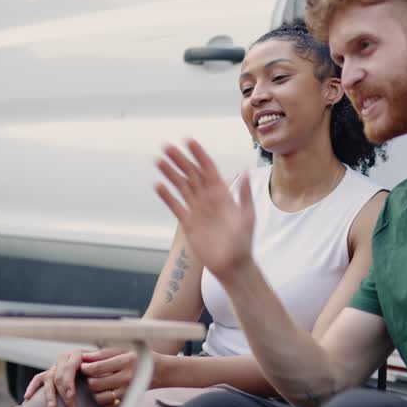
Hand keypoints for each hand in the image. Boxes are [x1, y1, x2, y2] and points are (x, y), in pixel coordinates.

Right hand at [24, 347, 124, 406]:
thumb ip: (106, 374)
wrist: (102, 369)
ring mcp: (56, 366)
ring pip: (49, 378)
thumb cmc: (107, 373)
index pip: (70, 367)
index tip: (72, 397)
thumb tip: (109, 385)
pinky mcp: (49, 374)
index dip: (69, 383)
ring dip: (50, 394)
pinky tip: (27, 398)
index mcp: (80, 355)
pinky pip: (38, 379)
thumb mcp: (108, 371)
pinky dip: (33, 387)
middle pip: (59, 375)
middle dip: (64, 394)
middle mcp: (66, 359)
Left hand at [81, 349, 160, 406]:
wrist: (160, 371)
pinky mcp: (128, 400)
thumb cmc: (139, 357)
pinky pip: (108, 405)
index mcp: (126, 361)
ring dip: (95, 391)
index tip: (84, 366)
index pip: (97, 368)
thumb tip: (84, 357)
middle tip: (91, 375)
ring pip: (99, 397)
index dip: (86, 368)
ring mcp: (128, 391)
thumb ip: (103, 353)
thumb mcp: (124, 349)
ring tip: (98, 383)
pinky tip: (106, 391)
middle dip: (89, 379)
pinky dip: (103, 400)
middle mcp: (128, 377)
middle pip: (96, 383)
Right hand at [154, 140, 254, 278]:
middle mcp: (208, 199)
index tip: (189, 141)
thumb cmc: (244, 242)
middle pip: (191, 174)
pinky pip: (175, 206)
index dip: (199, 155)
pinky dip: (167, 196)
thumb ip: (245, 194)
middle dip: (180, 160)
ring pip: (181, 187)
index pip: (208, 169)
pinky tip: (158, 185)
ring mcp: (197, 210)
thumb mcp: (247, 216)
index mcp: (222, 194)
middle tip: (167, 147)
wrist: (233, 265)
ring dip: (170, 174)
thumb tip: (246, 172)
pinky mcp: (188, 223)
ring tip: (159, 161)